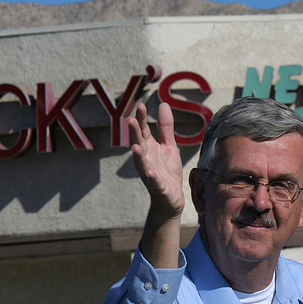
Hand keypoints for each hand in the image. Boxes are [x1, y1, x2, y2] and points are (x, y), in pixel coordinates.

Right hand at [129, 101, 184, 221]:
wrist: (171, 199)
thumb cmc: (167, 172)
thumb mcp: (169, 147)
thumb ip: (165, 128)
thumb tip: (163, 104)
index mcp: (149, 148)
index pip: (143, 131)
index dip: (141, 119)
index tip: (140, 105)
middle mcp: (146, 160)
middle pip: (139, 144)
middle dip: (135, 134)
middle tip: (131, 120)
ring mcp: (150, 174)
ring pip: (142, 163)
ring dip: (138, 156)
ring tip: (136, 147)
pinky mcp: (159, 187)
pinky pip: (154, 182)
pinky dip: (151, 177)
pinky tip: (150, 173)